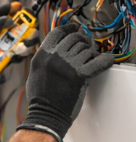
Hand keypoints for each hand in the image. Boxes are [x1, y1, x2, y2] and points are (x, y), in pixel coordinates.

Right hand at [17, 23, 113, 141]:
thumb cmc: (40, 98)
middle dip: (82, 40)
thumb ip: (44, 58)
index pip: (58, 32)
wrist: (47, 114)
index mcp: (42, 55)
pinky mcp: (81, 75)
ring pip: (87, 49)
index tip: (75, 28)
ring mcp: (69, 65)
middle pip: (75, 38)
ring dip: (92, 52)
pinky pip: (99, 61)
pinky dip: (105, 60)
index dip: (69, 28)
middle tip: (87, 45)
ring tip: (91, 58)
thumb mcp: (35, 71)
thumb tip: (54, 48)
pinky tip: (107, 60)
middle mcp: (55, 57)